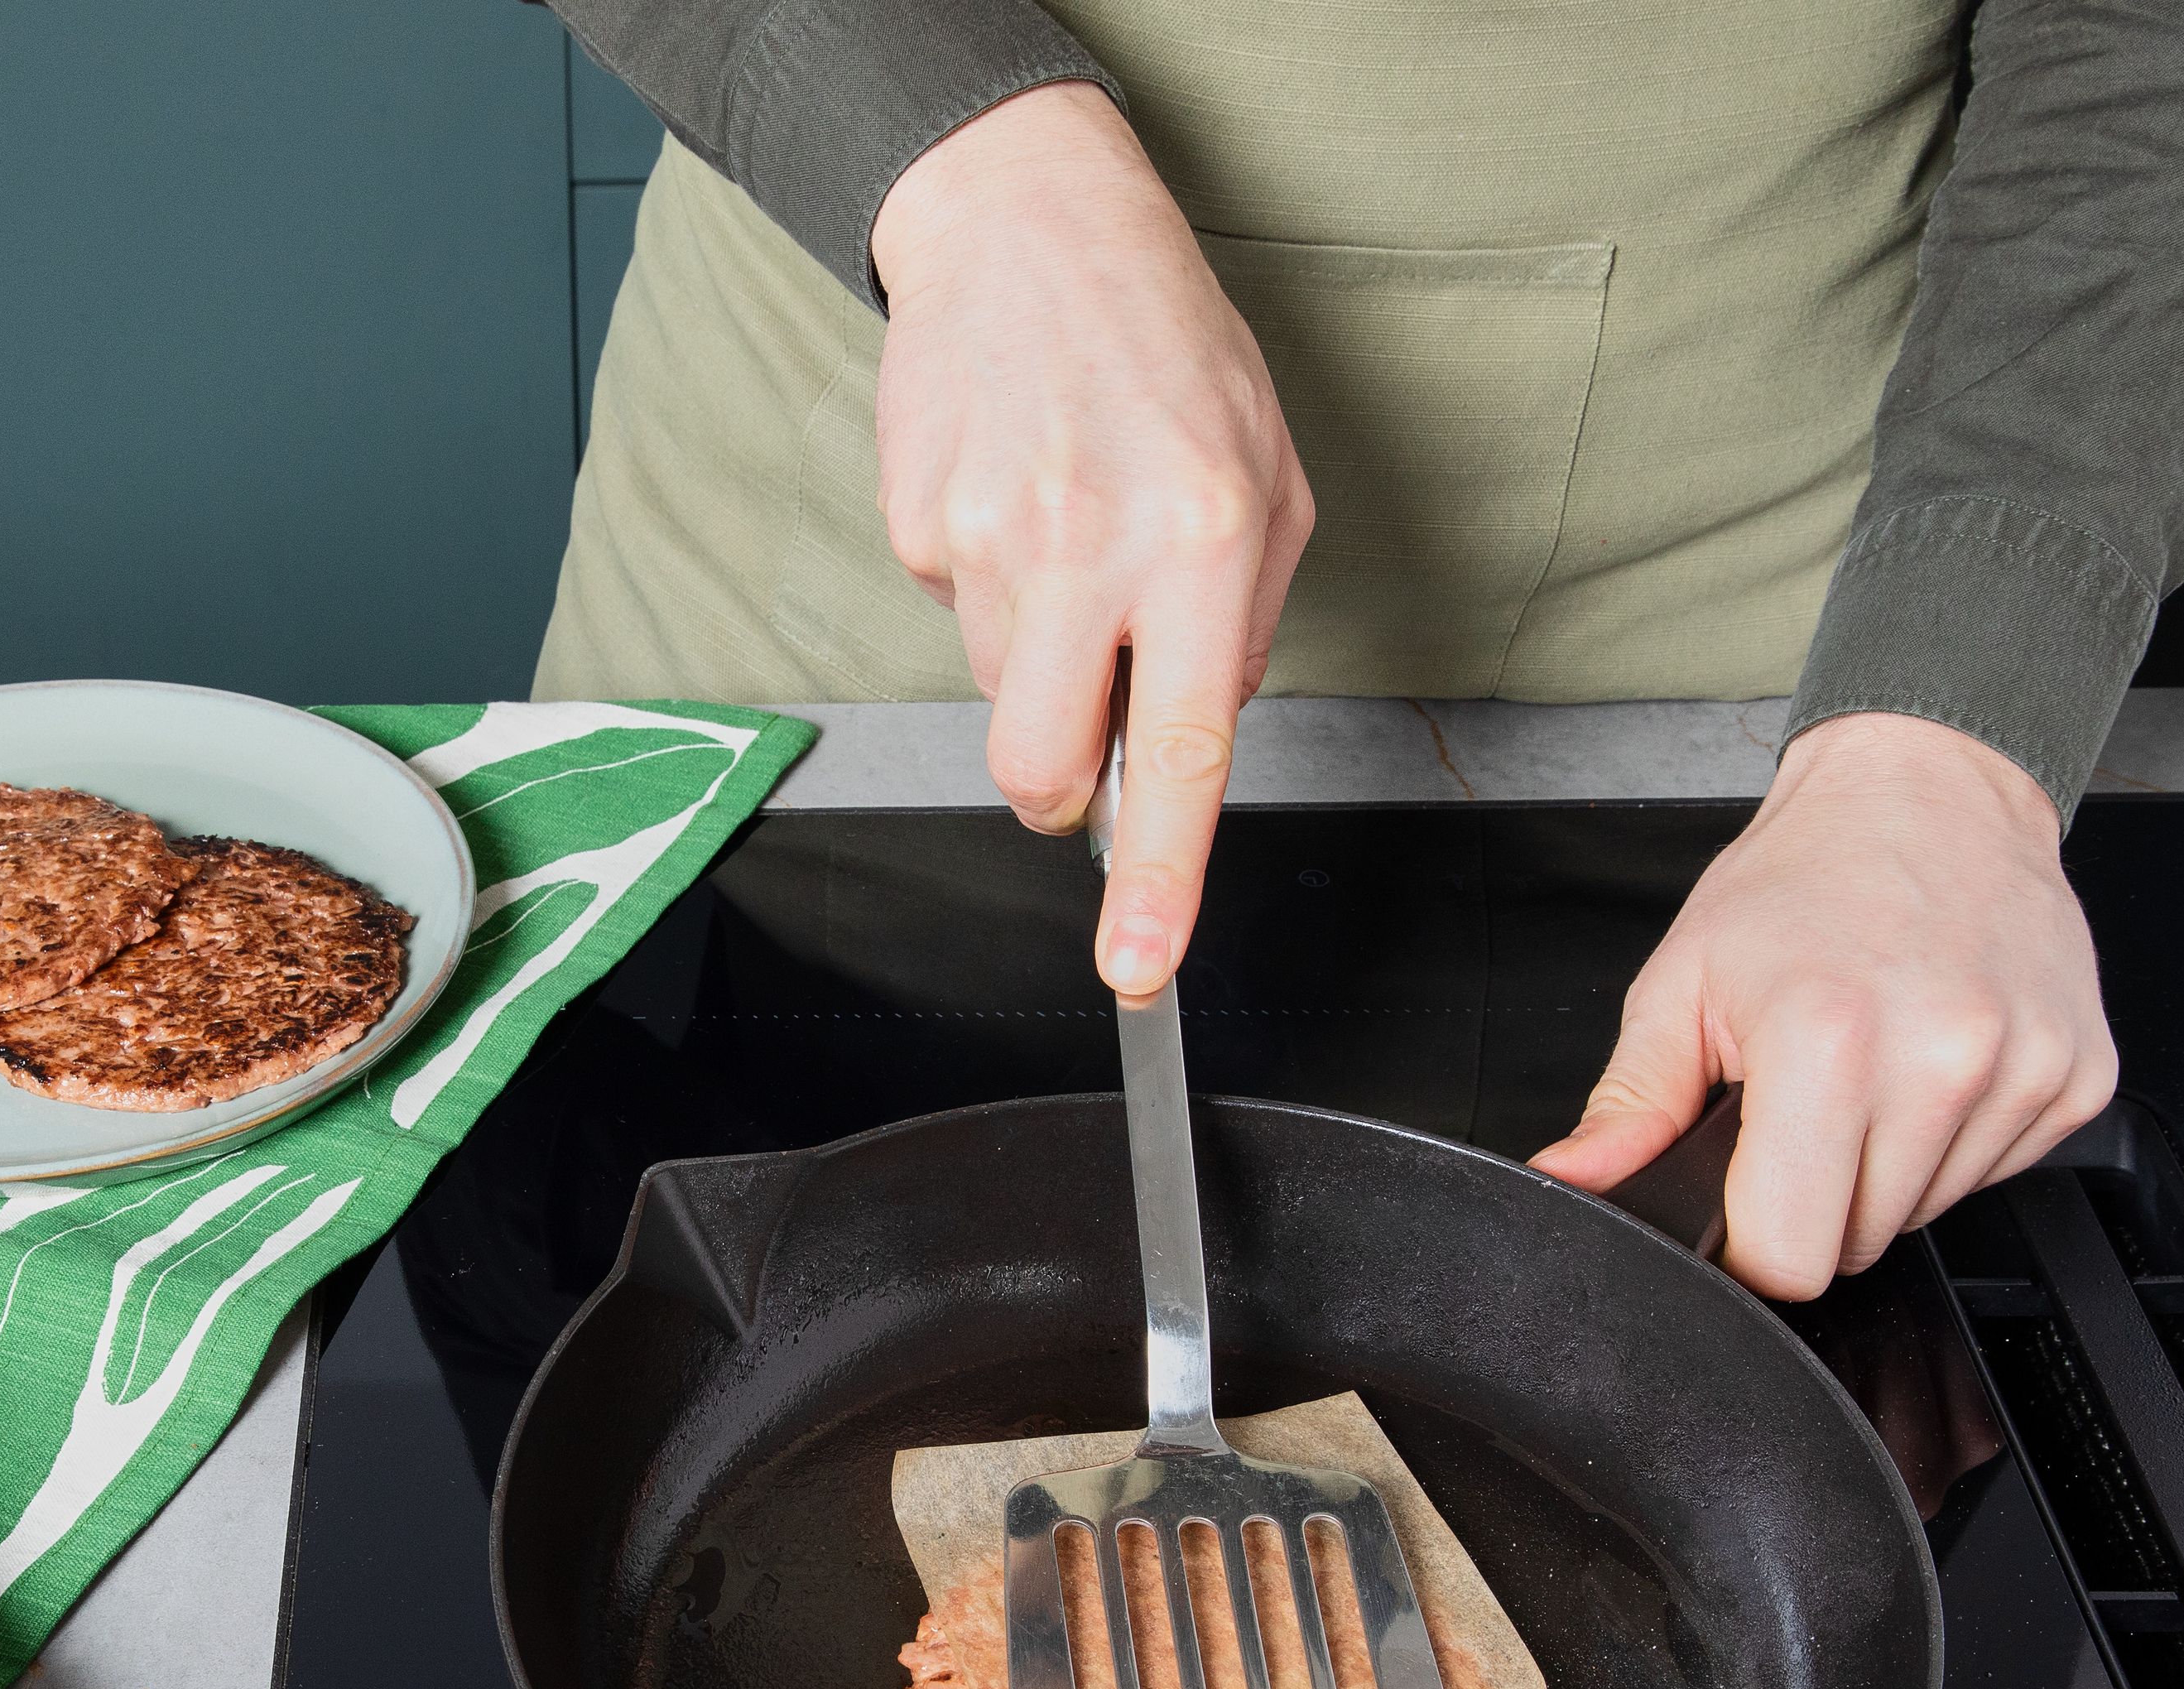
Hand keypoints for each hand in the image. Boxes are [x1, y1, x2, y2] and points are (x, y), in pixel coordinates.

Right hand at [869, 81, 1311, 1000]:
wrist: (1028, 225)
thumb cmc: (1164, 351)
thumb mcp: (1265, 479)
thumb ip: (1239, 624)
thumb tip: (1185, 746)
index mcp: (1200, 542)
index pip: (1180, 755)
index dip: (1158, 883)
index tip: (1138, 968)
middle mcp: (1090, 549)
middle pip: (1040, 771)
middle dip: (1061, 784)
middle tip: (1089, 706)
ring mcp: (989, 541)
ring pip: (1001, 694)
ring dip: (1036, 652)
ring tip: (1066, 529)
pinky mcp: (918, 527)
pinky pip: (957, 616)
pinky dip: (990, 582)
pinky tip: (1016, 493)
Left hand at [1531, 712, 2116, 1297]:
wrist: (1925, 795)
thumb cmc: (1800, 882)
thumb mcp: (1680, 985)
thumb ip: (1627, 1106)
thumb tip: (1570, 1181)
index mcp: (1826, 1044)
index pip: (1789, 1257)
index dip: (1750, 1246)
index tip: (1742, 1195)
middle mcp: (1940, 1061)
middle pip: (1857, 1244)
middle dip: (1815, 1197)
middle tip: (1802, 1103)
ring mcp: (2022, 1071)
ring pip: (1925, 1214)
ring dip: (1884, 1169)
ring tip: (1867, 1068)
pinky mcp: (2078, 1077)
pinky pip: (1993, 1175)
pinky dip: (1952, 1141)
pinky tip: (1927, 1062)